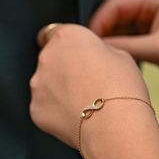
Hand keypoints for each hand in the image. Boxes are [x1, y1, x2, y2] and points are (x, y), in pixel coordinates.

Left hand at [29, 24, 149, 147]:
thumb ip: (98, 51)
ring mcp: (38, 84)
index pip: (54, 33)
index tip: (70, 54)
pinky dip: (56, 112)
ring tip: (83, 104)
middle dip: (62, 69)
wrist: (115, 125)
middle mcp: (47, 57)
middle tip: (85, 84)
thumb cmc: (123, 88)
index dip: (63, 45)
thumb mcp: (120, 55)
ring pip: (45, 84)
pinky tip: (76, 118)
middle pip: (50, 59)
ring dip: (58, 90)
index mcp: (67, 37)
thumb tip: (94, 57)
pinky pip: (44, 107)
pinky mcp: (36, 109)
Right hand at [89, 0, 158, 94]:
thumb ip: (125, 46)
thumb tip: (94, 47)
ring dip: (106, 41)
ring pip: (115, 28)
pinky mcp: (148, 38)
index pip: (115, 5)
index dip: (98, 21)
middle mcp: (150, 6)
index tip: (87, 42)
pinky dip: (115, 49)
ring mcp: (148, 22)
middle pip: (112, 15)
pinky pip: (123, 40)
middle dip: (99, 31)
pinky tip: (108, 61)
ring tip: (95, 58)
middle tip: (86, 51)